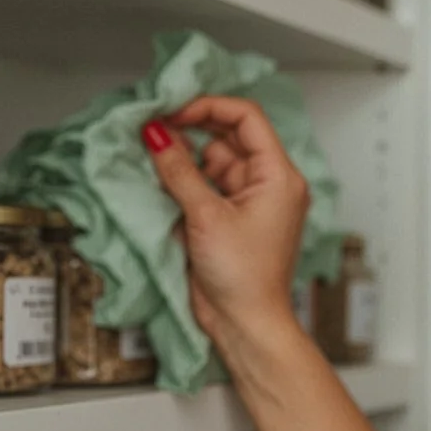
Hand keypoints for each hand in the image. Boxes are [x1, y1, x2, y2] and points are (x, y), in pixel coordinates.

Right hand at [141, 96, 310, 352]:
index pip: (247, 119)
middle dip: (191, 127)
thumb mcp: (206, 215)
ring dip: (183, 154)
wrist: (245, 323)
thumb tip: (157, 133)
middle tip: (154, 125)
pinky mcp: (229, 217)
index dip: (209, 107)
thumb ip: (179, 170)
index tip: (173, 109)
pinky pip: (205, 184)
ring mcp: (248, 200)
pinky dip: (183, 177)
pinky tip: (158, 174)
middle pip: (228, 135)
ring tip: (150, 151)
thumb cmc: (244, 277)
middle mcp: (268, 184)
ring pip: (213, 159)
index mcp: (279, 176)